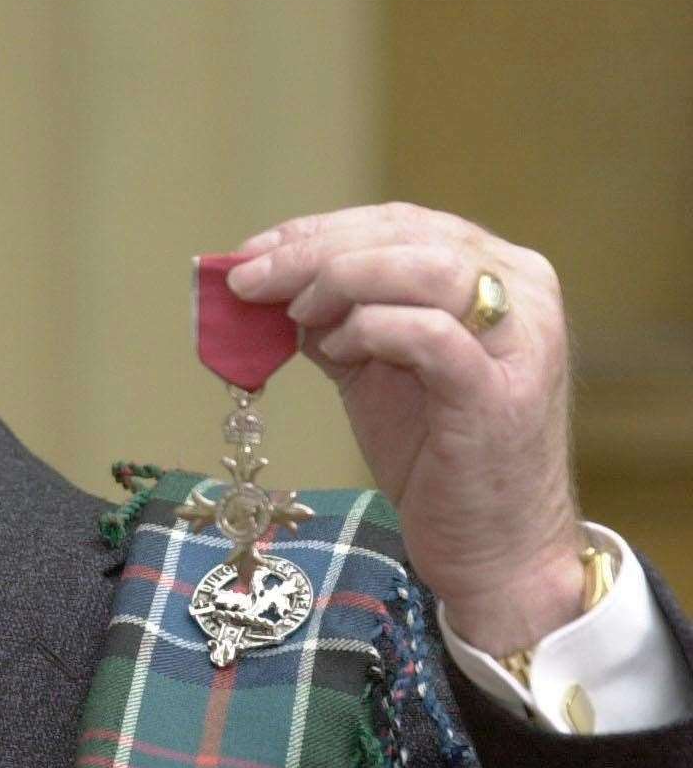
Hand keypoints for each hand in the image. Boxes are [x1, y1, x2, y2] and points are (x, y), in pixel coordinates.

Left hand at [227, 202, 582, 655]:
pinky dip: (367, 329)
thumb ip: (334, 318)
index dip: (316, 230)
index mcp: (496, 272)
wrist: (492, 545)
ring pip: (423, 265)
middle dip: (311, 251)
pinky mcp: (499, 392)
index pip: (399, 222)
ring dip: (339, 280)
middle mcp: (522, 291)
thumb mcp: (374, 367)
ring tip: (293, 316)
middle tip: (246, 280)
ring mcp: (519, 339)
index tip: (250, 252)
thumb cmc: (434, 453)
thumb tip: (259, 282)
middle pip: (405, 234)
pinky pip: (426, 333)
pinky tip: (336, 350)